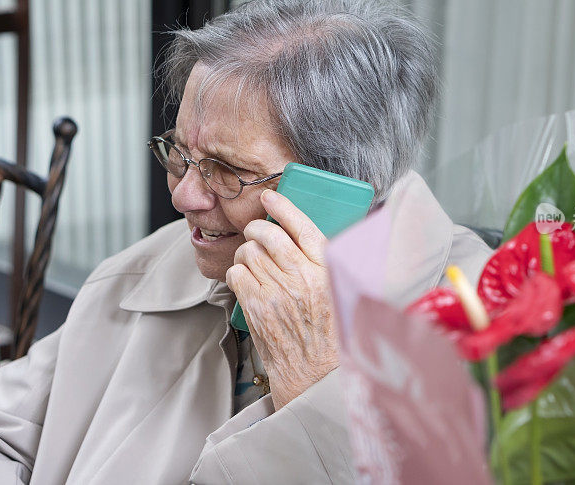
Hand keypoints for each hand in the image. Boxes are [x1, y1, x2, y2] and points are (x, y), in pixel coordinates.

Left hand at [226, 189, 338, 408]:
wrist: (316, 376)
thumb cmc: (330, 335)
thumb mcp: (338, 291)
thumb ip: (323, 264)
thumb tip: (299, 238)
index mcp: (328, 269)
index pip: (302, 226)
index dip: (283, 207)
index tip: (270, 197)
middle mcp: (303, 277)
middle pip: (269, 235)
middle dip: (257, 228)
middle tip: (255, 231)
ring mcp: (278, 292)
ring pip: (249, 252)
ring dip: (246, 252)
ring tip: (252, 261)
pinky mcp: (257, 307)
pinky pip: (236, 274)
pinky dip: (236, 273)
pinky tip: (246, 281)